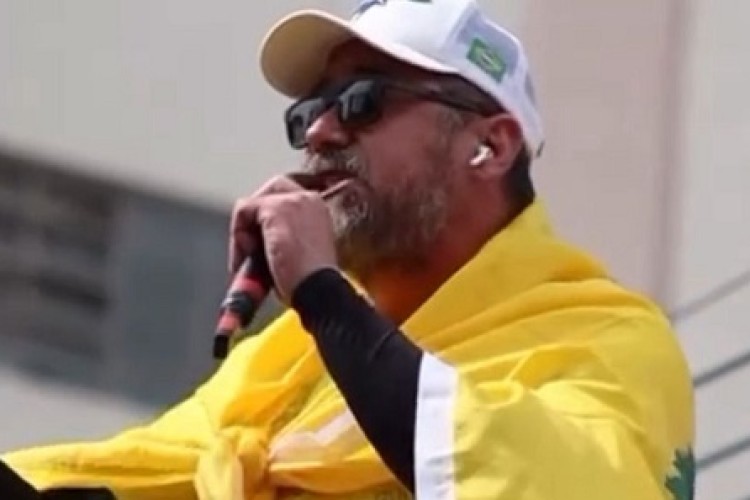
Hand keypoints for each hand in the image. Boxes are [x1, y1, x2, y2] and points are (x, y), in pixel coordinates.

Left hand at [229, 175, 337, 302]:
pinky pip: (243, 211)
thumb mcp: (300, 255)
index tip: (258, 246)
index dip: (265, 219)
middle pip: (267, 192)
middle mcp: (308, 198)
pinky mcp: (275, 208)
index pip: (283, 198)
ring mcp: (292, 200)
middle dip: (251, 217)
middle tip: (247, 250)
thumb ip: (283, 239)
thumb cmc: (311, 284)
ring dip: (243, 233)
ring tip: (248, 263)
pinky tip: (247, 260)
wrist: (318, 291)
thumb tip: (258, 243)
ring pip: (251, 205)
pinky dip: (238, 237)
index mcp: (318, 210)